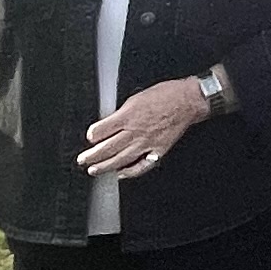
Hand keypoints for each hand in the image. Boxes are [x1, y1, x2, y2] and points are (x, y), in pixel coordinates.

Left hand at [78, 78, 210, 183]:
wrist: (187, 100)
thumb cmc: (165, 94)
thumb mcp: (136, 97)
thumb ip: (122, 112)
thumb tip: (110, 122)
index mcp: (128, 116)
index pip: (102, 130)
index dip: (93, 135)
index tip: (89, 139)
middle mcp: (135, 131)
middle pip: (108, 147)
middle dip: (92, 156)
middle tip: (82, 161)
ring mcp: (146, 143)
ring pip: (121, 158)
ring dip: (105, 166)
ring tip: (94, 170)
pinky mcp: (158, 150)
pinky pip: (142, 165)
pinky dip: (130, 172)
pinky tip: (121, 174)